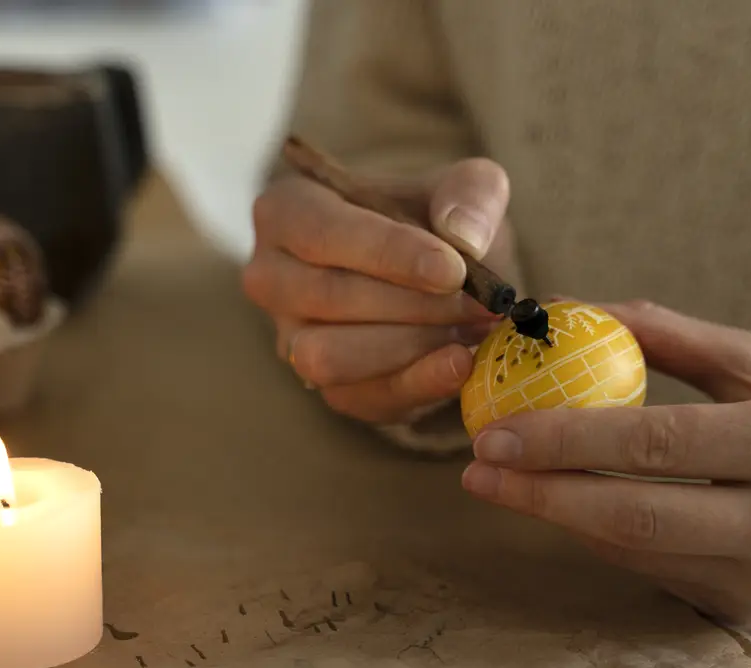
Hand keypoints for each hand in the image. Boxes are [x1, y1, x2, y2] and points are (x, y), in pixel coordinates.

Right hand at [242, 159, 514, 423]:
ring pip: (330, 356)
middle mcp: (271, 277)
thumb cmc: (433, 222)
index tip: (453, 270)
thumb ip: (471, 194)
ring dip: (410, 347)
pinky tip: (461, 363)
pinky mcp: (326, 388)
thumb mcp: (462, 187)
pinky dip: (418, 383)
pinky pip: (362, 398)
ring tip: (469, 328)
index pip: (322, 232)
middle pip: (328, 297)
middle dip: (413, 304)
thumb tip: (463, 236)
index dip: (389, 253)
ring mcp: (290, 339)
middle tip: (479, 303)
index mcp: (286, 210)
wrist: (436, 277)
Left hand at [461, 301, 750, 638]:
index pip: (656, 441)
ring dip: (557, 519)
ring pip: (636, 553)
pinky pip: (652, 574)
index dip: (565, 438)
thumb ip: (673, 337)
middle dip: (542, 494)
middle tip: (477, 469)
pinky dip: (596, 540)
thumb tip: (576, 307)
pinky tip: (559, 508)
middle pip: (637, 515)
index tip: (495, 431)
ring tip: (501, 486)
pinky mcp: (747, 612)